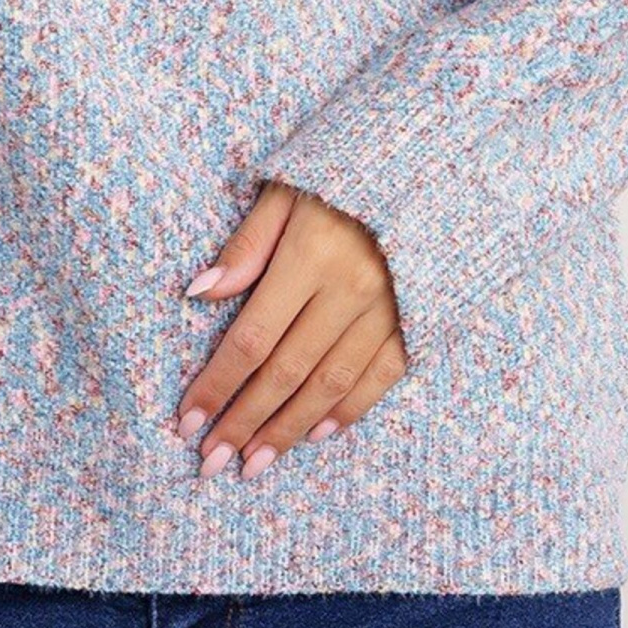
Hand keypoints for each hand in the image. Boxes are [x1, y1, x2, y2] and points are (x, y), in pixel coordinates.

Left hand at [174, 178, 409, 480]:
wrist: (441, 164)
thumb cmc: (348, 173)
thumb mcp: (290, 189)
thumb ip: (248, 244)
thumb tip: (198, 292)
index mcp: (311, 256)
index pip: (251, 338)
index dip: (216, 384)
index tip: (187, 420)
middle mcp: (350, 291)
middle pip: (285, 372)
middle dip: (243, 422)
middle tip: (211, 462)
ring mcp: (389, 310)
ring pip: (329, 386)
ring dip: (287, 431)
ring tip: (253, 464)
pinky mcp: (420, 322)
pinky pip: (379, 379)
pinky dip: (346, 412)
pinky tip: (314, 435)